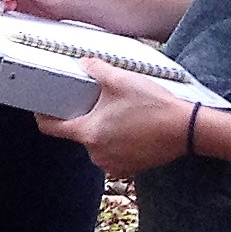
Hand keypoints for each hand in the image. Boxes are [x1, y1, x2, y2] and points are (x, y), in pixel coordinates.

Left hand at [39, 61, 197, 173]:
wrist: (188, 129)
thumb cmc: (153, 107)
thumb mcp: (119, 80)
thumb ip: (95, 69)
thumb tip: (84, 63)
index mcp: (88, 133)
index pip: (51, 129)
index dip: (44, 116)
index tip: (43, 107)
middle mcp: (97, 154)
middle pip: (78, 134)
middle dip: (84, 118)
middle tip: (95, 102)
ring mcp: (115, 164)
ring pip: (97, 143)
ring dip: (103, 130)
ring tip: (118, 113)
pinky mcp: (131, 168)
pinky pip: (115, 152)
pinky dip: (118, 140)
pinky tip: (131, 126)